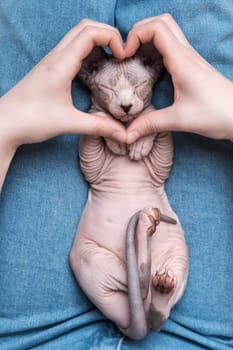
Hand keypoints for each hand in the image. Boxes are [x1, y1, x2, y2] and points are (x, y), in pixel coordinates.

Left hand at [0, 19, 125, 149]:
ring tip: (111, 60)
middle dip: (108, 34)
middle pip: (85, 27)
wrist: (4, 124)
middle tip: (121, 53)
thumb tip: (123, 133)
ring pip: (77, 35)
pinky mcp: (49, 68)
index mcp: (60, 65)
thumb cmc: (31, 121)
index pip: (90, 33)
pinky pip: (71, 48)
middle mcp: (55, 57)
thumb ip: (98, 126)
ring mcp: (51, 61)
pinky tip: (94, 69)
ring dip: (97, 40)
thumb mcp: (68, 123)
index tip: (123, 56)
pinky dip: (87, 50)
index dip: (112, 38)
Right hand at [125, 14, 232, 142]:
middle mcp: (187, 54)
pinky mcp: (192, 67)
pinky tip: (150, 68)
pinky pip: (172, 46)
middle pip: (161, 22)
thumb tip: (127, 134)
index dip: (135, 35)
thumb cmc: (216, 115)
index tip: (125, 55)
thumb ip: (151, 124)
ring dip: (148, 39)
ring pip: (167, 32)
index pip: (156, 28)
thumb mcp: (179, 120)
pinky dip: (157, 49)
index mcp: (182, 61)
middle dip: (139, 31)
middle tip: (128, 53)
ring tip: (135, 59)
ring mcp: (191, 59)